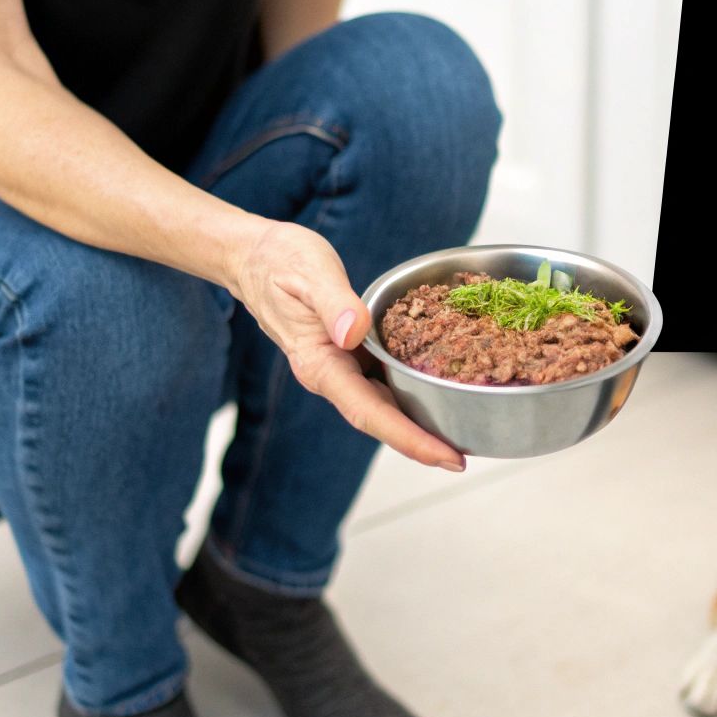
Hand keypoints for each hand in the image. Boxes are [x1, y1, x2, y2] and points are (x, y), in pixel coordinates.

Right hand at [228, 219, 465, 470]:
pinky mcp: (350, 353)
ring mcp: (341, 367)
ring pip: (384, 403)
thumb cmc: (279, 261)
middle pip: (380, 418)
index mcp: (320, 364)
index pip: (369, 412)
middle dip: (420, 442)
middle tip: (461, 460)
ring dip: (418, 422)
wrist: (255, 255)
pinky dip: (411, 390)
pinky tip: (439, 389)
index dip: (407, 438)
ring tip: (459, 436)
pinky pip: (383, 379)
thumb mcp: (309, 274)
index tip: (442, 456)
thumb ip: (335, 304)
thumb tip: (354, 333)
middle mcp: (331, 374)